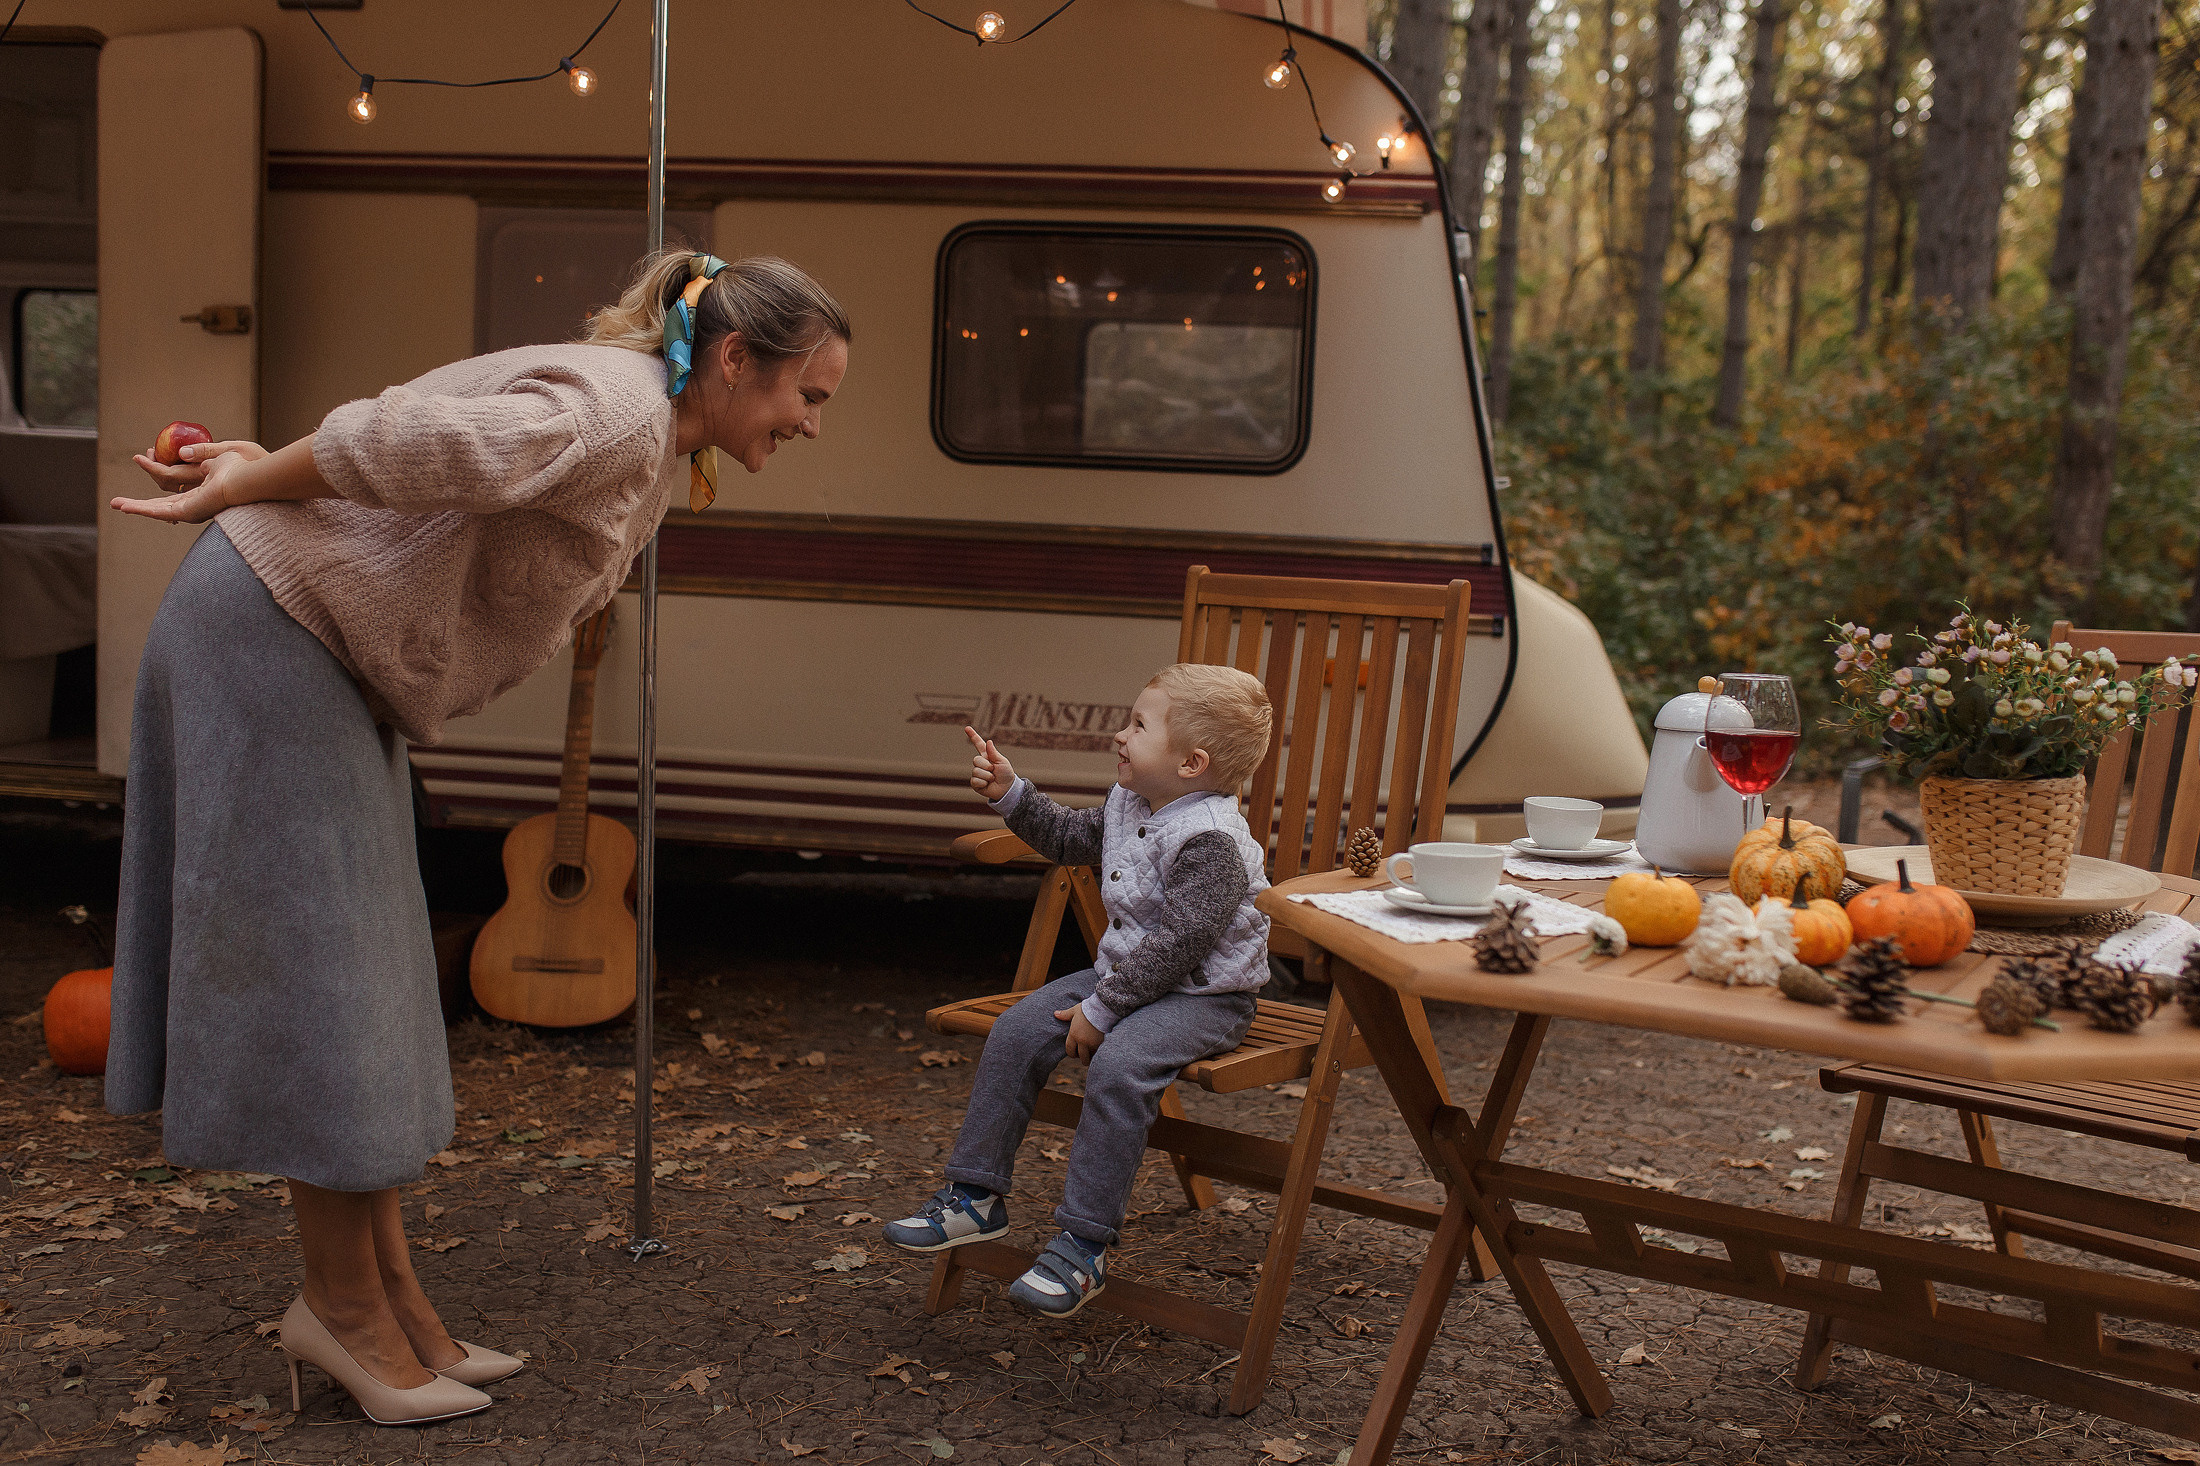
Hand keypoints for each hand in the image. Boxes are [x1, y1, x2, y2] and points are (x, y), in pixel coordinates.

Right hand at [114, 439, 267, 524]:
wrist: (247, 478)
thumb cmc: (242, 467)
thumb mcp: (218, 455)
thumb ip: (201, 455)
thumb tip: (182, 454)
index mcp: (201, 490)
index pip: (173, 488)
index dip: (155, 474)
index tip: (141, 458)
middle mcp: (195, 503)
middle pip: (161, 505)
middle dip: (139, 504)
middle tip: (118, 503)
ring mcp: (190, 510)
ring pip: (156, 510)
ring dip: (135, 507)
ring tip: (116, 505)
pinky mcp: (187, 512)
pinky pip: (160, 512)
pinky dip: (141, 510)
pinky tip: (127, 508)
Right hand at [965, 725, 1015, 800]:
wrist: (1007, 788)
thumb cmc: (1006, 774)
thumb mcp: (1002, 762)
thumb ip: (994, 753)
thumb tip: (989, 741)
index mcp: (987, 756)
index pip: (978, 744)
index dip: (973, 736)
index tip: (967, 728)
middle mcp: (981, 763)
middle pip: (976, 760)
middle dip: (986, 766)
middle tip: (993, 770)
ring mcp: (977, 773)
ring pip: (976, 771)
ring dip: (987, 776)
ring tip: (992, 778)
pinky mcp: (975, 783)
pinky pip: (975, 780)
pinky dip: (983, 783)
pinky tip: (987, 784)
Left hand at [1055, 1005, 1103, 1061]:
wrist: (1102, 1008)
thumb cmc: (1087, 1008)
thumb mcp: (1075, 1011)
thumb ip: (1065, 1015)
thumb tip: (1055, 1014)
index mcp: (1074, 1034)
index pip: (1069, 1050)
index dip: (1071, 1053)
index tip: (1075, 1053)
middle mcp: (1082, 1041)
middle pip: (1080, 1056)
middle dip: (1081, 1057)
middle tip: (1084, 1055)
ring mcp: (1092, 1043)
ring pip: (1090, 1056)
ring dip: (1090, 1056)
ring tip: (1092, 1054)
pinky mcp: (1101, 1043)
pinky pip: (1098, 1052)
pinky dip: (1097, 1052)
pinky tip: (1098, 1049)